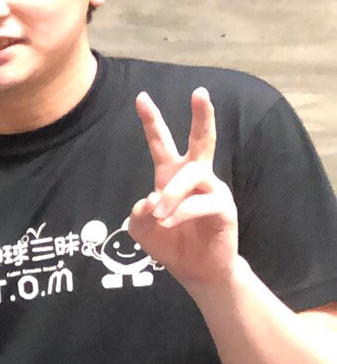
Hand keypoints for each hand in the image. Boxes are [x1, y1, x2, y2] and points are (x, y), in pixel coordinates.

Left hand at [130, 90, 236, 288]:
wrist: (195, 271)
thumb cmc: (170, 243)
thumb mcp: (141, 227)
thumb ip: (138, 211)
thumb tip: (152, 200)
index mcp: (172, 175)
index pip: (162, 142)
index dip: (151, 120)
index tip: (140, 97)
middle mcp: (196, 177)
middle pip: (201, 139)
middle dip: (202, 115)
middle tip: (200, 92)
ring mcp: (213, 190)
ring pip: (192, 175)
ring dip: (172, 194)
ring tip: (160, 215)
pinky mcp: (224, 208)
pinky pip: (201, 203)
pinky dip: (181, 213)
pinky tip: (170, 223)